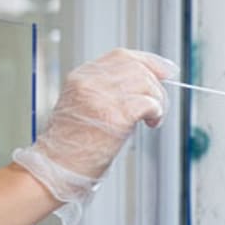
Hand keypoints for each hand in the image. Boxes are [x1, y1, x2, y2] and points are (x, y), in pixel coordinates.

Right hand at [13, 48, 177, 224]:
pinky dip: (157, 112)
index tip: (166, 70)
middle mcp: (90, 82)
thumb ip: (109, 89)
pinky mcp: (115, 116)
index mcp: (81, 76)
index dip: (149, 61)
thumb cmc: (73, 144)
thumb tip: (147, 81)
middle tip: (158, 106)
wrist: (57, 168)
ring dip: (159, 101)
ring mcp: (101, 97)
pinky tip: (151, 123)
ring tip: (152, 118)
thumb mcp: (84, 105)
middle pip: (138, 68)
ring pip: (147, 83)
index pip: (122, 55)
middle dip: (156, 86)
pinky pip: (149, 103)